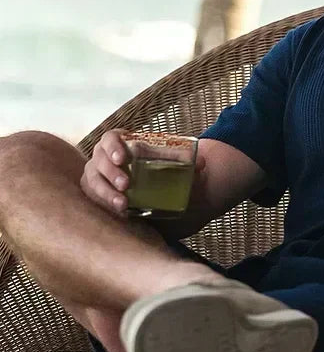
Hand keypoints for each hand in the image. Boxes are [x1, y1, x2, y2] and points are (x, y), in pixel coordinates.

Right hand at [81, 131, 205, 218]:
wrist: (153, 187)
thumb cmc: (157, 167)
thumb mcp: (168, 162)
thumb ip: (182, 160)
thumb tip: (202, 163)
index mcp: (120, 143)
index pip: (110, 138)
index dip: (113, 147)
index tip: (124, 158)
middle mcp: (105, 158)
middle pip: (99, 161)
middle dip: (111, 173)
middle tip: (126, 185)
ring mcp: (98, 176)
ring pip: (93, 181)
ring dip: (106, 193)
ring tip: (123, 205)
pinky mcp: (98, 193)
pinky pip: (94, 198)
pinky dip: (104, 204)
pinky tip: (119, 213)